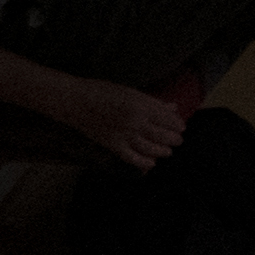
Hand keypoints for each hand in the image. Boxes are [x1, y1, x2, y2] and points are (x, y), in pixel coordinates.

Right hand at [58, 79, 197, 168]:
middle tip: (178, 140)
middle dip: (173, 138)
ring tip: (168, 151)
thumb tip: (172, 107)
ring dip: (162, 151)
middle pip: (161, 134)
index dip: (176, 124)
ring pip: (150, 147)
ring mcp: (123, 134)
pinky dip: (143, 162)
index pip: (166, 118)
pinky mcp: (111, 144)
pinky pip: (131, 157)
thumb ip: (153, 101)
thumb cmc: (101, 91)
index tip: (181, 126)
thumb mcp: (130, 92)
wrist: (73, 100)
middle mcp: (134, 121)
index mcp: (141, 105)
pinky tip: (151, 163)